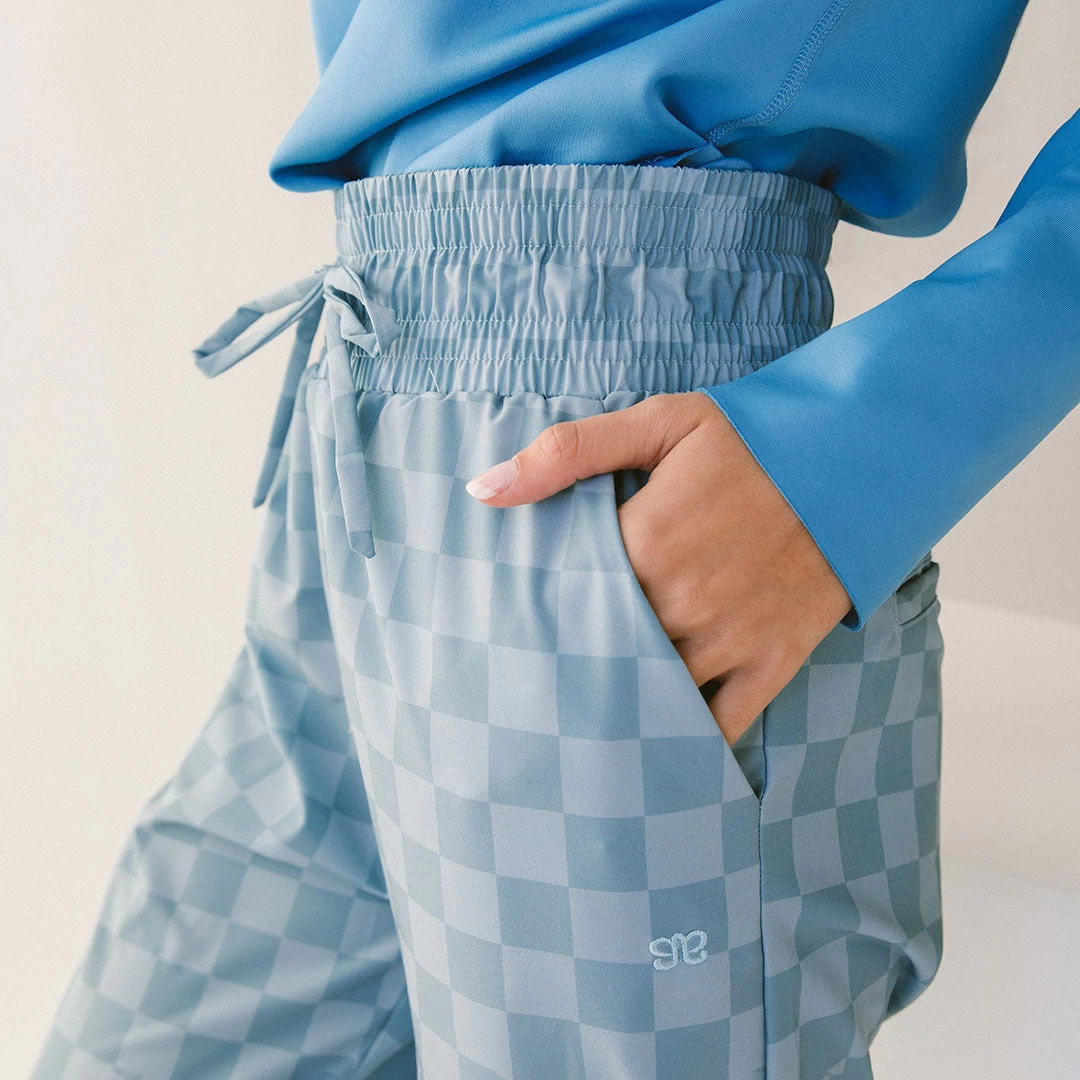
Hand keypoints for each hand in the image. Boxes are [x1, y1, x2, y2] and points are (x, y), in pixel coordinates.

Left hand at [464, 391, 854, 745]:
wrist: (861, 458)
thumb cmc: (754, 439)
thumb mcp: (660, 423)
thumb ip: (567, 453)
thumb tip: (483, 489)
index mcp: (646, 543)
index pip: (565, 597)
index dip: (537, 611)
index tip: (510, 624)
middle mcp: (681, 603)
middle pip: (600, 653)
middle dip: (566, 664)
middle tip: (525, 685)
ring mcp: (729, 641)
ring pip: (651, 696)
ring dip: (614, 708)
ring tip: (573, 725)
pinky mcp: (771, 664)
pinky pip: (718, 725)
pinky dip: (684, 744)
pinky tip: (651, 754)